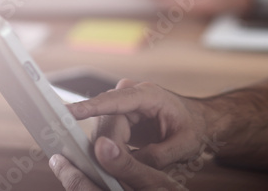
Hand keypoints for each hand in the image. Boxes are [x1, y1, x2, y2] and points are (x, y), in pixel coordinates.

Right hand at [49, 80, 214, 190]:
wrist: (199, 121)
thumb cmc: (194, 128)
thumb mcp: (182, 145)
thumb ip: (155, 156)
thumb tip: (124, 164)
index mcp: (148, 94)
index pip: (113, 100)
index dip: (89, 107)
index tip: (68, 112)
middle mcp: (131, 94)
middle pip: (105, 125)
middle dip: (110, 151)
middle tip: (121, 173)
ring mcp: (122, 104)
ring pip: (103, 133)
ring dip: (111, 154)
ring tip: (128, 167)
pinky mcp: (119, 116)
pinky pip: (106, 137)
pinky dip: (112, 153)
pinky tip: (122, 164)